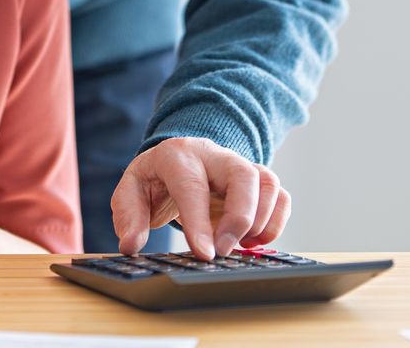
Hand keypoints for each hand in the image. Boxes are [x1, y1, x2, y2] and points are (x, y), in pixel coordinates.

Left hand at [110, 136, 289, 259]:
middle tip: (225, 250)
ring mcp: (239, 165)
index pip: (192, 185)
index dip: (199, 221)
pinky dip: (276, 222)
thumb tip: (131, 245)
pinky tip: (254, 242)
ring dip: (261, 220)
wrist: (177, 161)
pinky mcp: (257, 180)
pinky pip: (280, 195)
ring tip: (241, 245)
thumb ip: (128, 216)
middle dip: (239, 217)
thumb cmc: (155, 179)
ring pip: (267, 182)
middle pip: (242, 175)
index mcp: (177, 156)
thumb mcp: (131, 192)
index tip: (204, 253)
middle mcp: (213, 155)